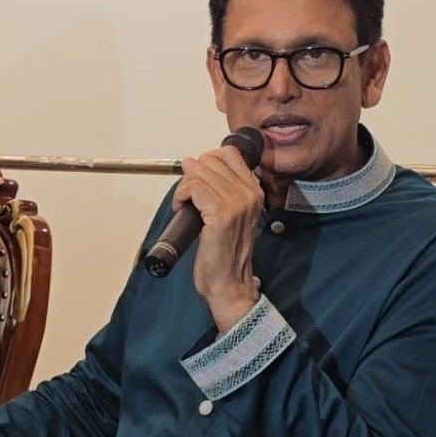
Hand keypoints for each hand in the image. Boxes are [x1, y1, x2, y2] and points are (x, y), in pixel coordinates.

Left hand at [174, 145, 263, 331]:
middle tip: (188, 195)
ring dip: (184, 187)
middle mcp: (249, 194)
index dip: (207, 160)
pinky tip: (181, 209)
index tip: (198, 178)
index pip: (229, 153)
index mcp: (254, 191)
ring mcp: (236, 204)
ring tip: (184, 204)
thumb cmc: (226, 253)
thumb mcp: (227, 214)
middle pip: (211, 160)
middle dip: (192, 174)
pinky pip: (193, 188)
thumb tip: (191, 162)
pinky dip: (181, 195)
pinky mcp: (221, 215)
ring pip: (200, 172)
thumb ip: (215, 187)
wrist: (230, 283)